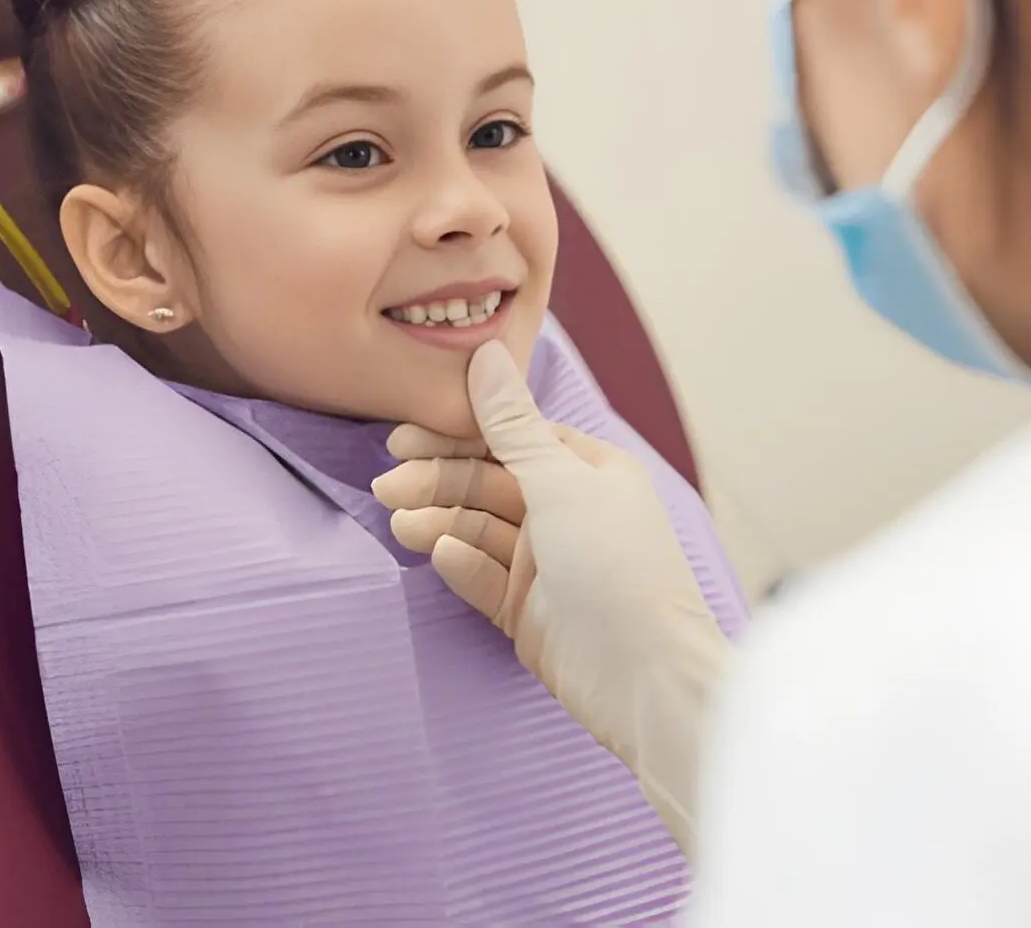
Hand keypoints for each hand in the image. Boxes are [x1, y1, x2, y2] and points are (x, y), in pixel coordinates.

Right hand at [371, 340, 730, 856]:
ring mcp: (546, 562)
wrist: (644, 677)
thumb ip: (511, 423)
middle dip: (436, 481)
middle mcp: (567, 510)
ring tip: (401, 525)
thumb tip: (485, 353)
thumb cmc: (616, 566)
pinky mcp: (526, 610)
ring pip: (477, 528)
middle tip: (386, 488)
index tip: (401, 438)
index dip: (454, 434)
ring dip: (438, 520)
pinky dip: (460, 562)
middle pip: (486, 482)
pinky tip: (441, 555)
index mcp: (587, 469)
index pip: (509, 436)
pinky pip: (482, 574)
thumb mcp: (560, 481)